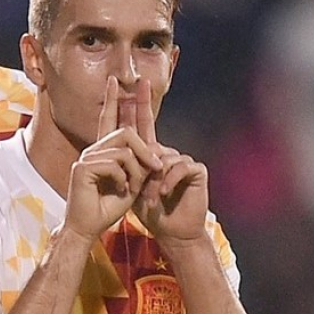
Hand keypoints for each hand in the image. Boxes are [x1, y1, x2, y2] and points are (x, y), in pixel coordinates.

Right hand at [62, 76, 162, 239]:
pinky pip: (115, 163)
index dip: (112, 99)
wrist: (89, 228)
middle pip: (125, 132)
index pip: (108, 119)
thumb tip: (153, 150)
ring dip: (137, 170)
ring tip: (135, 187)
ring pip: (124, 149)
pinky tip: (121, 191)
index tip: (115, 81)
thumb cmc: (108, 207)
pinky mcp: (82, 167)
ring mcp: (86, 157)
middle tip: (156, 167)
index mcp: (103, 151)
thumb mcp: (133, 182)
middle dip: (145, 149)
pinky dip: (125, 179)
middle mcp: (92, 150)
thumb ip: (140, 164)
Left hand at [127, 79, 209, 242]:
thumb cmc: (150, 211)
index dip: (139, 102)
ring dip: (152, 182)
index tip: (134, 81)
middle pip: (152, 141)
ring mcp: (182, 159)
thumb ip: (127, 165)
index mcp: (150, 153)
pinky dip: (167, 181)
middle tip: (138, 180)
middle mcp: (167, 151)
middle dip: (142, 161)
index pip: (143, 122)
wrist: (171, 231)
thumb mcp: (131, 186)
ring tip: (148, 200)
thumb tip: (117, 143)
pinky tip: (162, 194)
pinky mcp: (196, 169)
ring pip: (162, 158)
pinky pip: (179, 166)